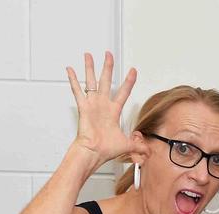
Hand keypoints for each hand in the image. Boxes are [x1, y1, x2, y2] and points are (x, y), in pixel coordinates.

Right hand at [66, 51, 136, 165]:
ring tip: (89, 55)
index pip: (123, 92)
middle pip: (107, 81)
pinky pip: (77, 91)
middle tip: (109, 55)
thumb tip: (149, 150)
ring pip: (91, 81)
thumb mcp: (128, 145)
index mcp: (113, 111)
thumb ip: (139, 145)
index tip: (133, 71)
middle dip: (108, 67)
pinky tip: (70, 69)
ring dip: (90, 68)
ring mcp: (92, 104)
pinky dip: (73, 80)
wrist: (94, 153)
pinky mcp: (83, 107)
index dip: (129, 81)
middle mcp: (102, 105)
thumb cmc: (106, 149)